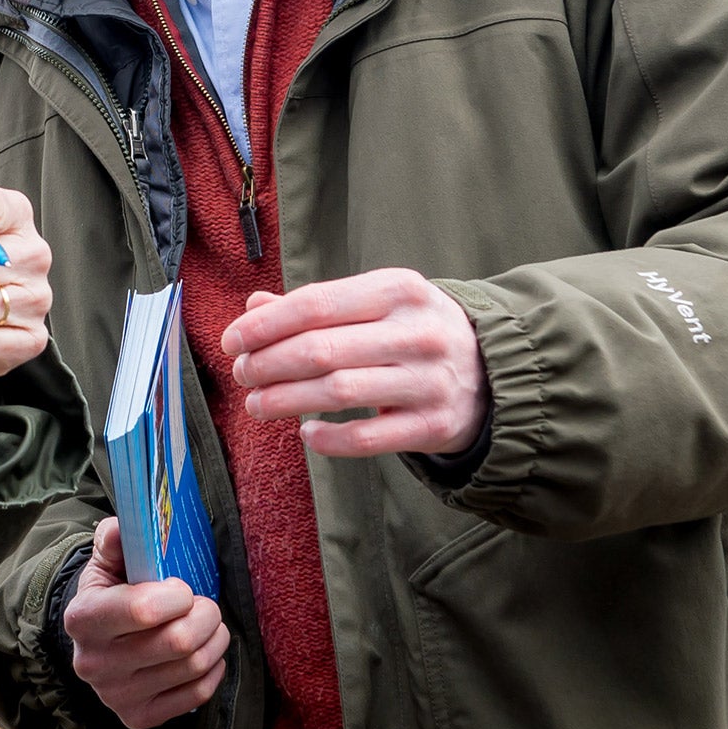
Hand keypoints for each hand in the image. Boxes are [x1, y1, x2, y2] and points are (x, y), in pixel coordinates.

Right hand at [63, 518, 229, 728]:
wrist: (97, 645)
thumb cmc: (111, 595)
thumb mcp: (107, 563)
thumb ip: (116, 540)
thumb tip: (123, 525)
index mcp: (83, 618)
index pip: (143, 610)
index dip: (177, 595)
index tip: (181, 586)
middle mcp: (94, 663)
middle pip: (178, 642)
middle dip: (206, 616)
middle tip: (207, 605)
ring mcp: (116, 696)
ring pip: (193, 667)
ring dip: (215, 640)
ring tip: (210, 626)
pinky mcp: (138, 718)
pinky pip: (197, 695)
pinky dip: (212, 671)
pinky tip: (203, 654)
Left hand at [224, 269, 487, 456]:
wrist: (495, 370)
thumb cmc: (415, 330)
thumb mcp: (377, 303)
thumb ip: (317, 306)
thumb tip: (253, 305)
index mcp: (397, 290)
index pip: (315, 304)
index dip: (264, 325)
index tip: (231, 342)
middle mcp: (416, 332)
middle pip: (320, 349)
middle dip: (267, 364)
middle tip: (242, 376)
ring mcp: (429, 380)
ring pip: (338, 392)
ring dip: (285, 401)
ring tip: (257, 405)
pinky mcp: (435, 425)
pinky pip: (369, 437)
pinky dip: (329, 438)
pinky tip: (306, 433)